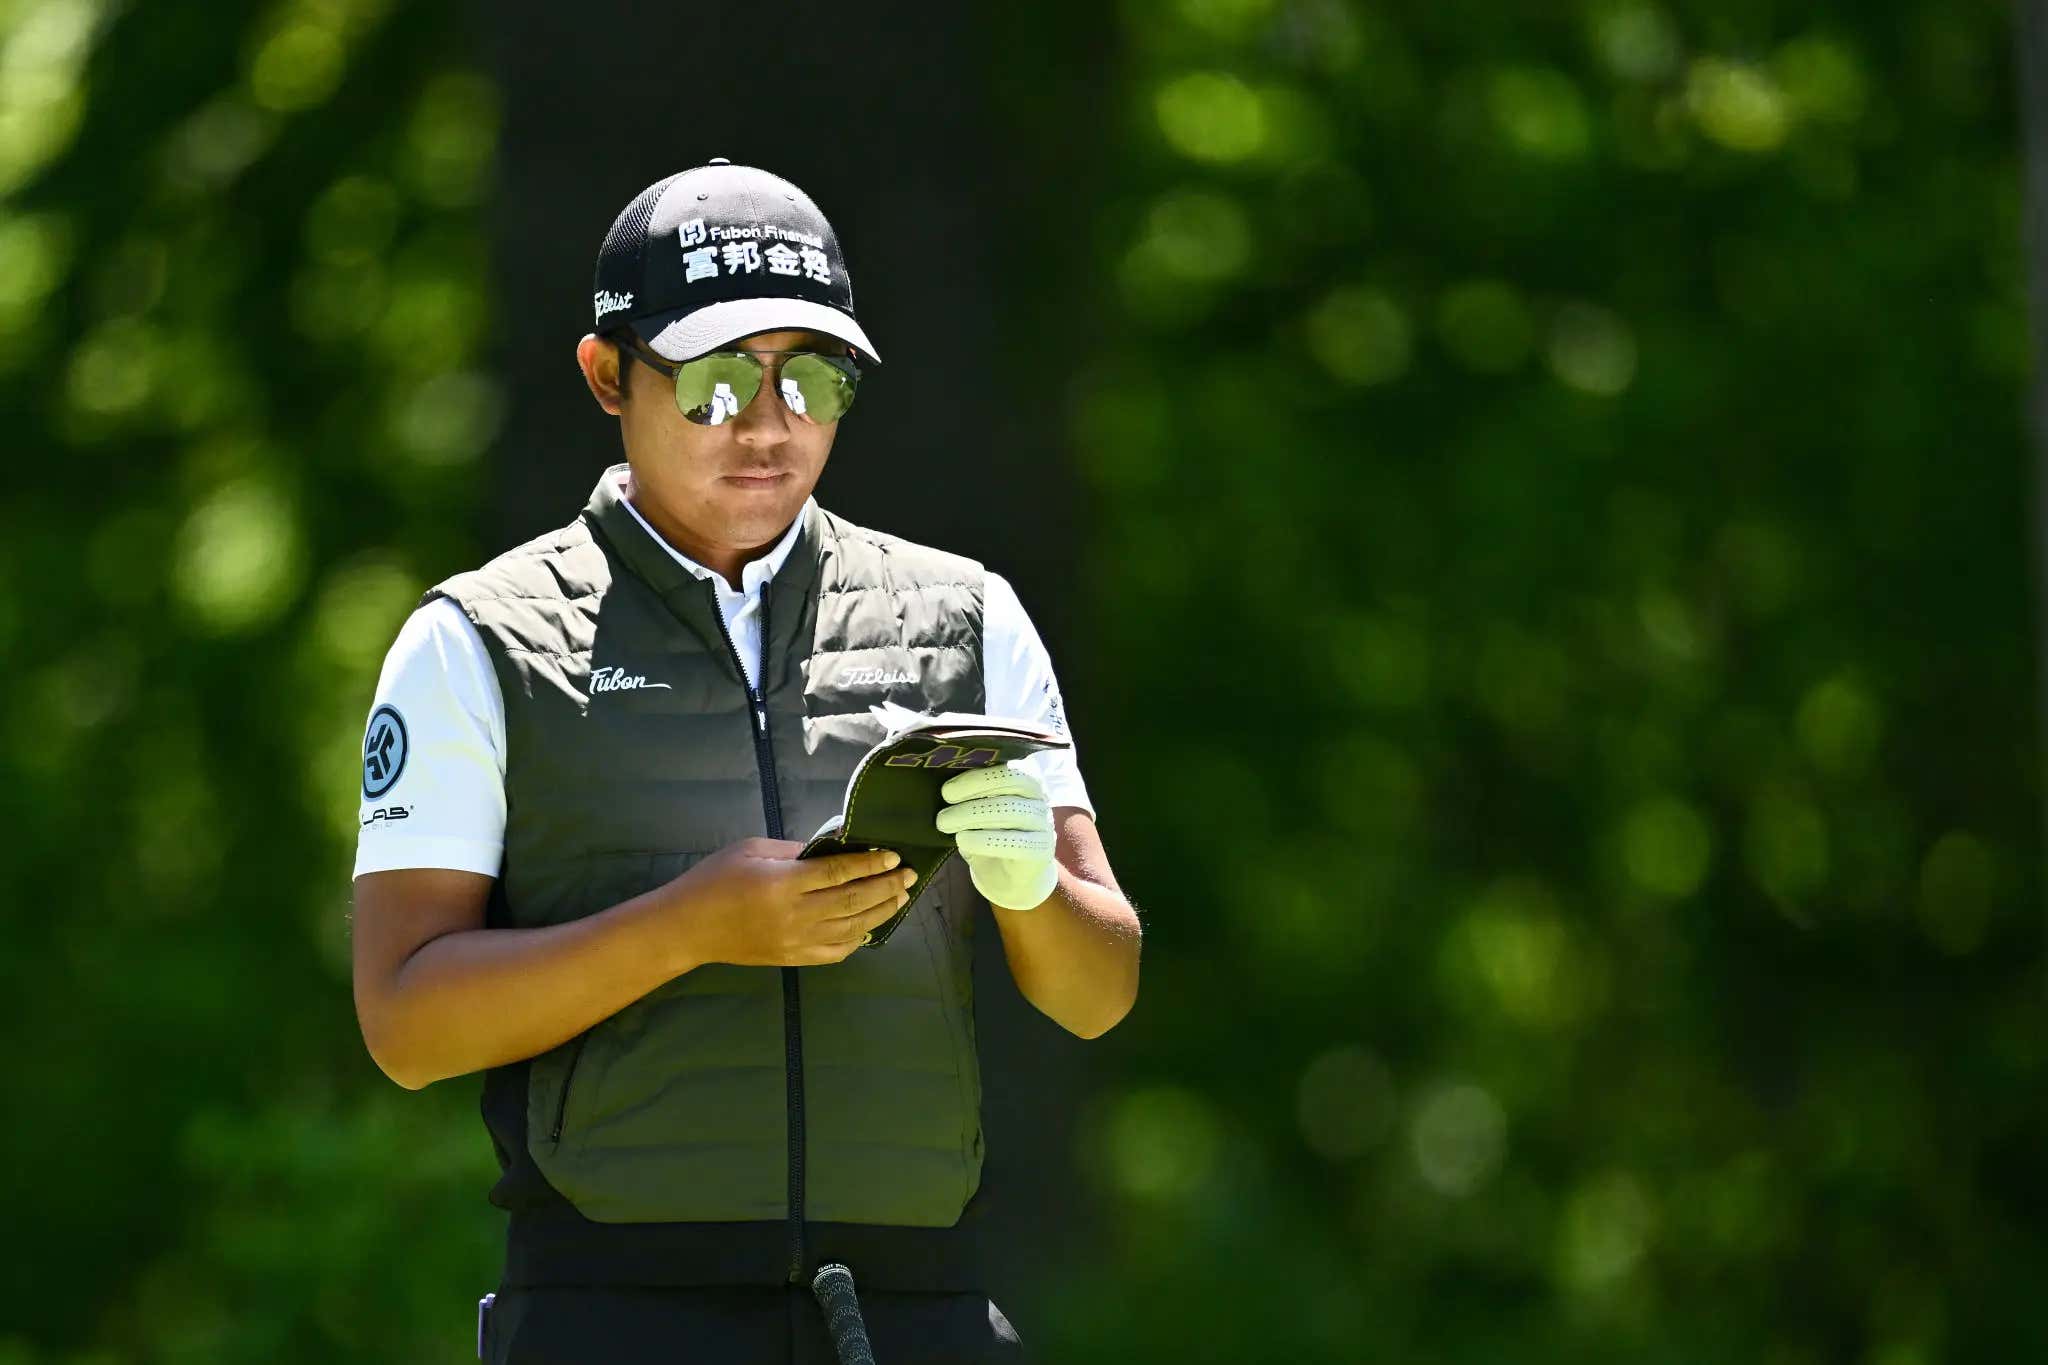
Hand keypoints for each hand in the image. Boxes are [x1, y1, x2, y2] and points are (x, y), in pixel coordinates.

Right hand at [671, 837, 917, 966]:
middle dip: (886, 887)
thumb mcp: (751, 850)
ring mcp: (795, 942)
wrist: (688, 928)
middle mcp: (794, 916)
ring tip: (899, 897)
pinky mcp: (793, 959)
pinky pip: (836, 952)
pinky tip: (870, 926)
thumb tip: (833, 847)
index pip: (839, 873)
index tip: (893, 856)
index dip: (870, 864)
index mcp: (783, 884)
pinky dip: (858, 940)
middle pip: (853, 902)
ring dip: (880, 912)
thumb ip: (794, 850)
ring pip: (851, 929)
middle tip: (908, 876)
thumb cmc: (715, 880)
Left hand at [935, 763, 1057, 910]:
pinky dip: (985, 840)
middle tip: (944, 805)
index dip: (977, 775)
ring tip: (945, 823)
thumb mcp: (978, 812)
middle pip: (1013, 781)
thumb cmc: (990, 836)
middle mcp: (1039, 797)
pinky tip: (963, 840)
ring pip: (1012, 810)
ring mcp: (1044, 823)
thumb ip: (968, 795)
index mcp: (1024, 780)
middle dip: (974, 789)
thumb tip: (942, 783)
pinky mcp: (1042, 850)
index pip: (1008, 766)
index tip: (948, 790)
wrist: (1008, 879)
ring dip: (973, 814)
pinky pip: (1017, 842)